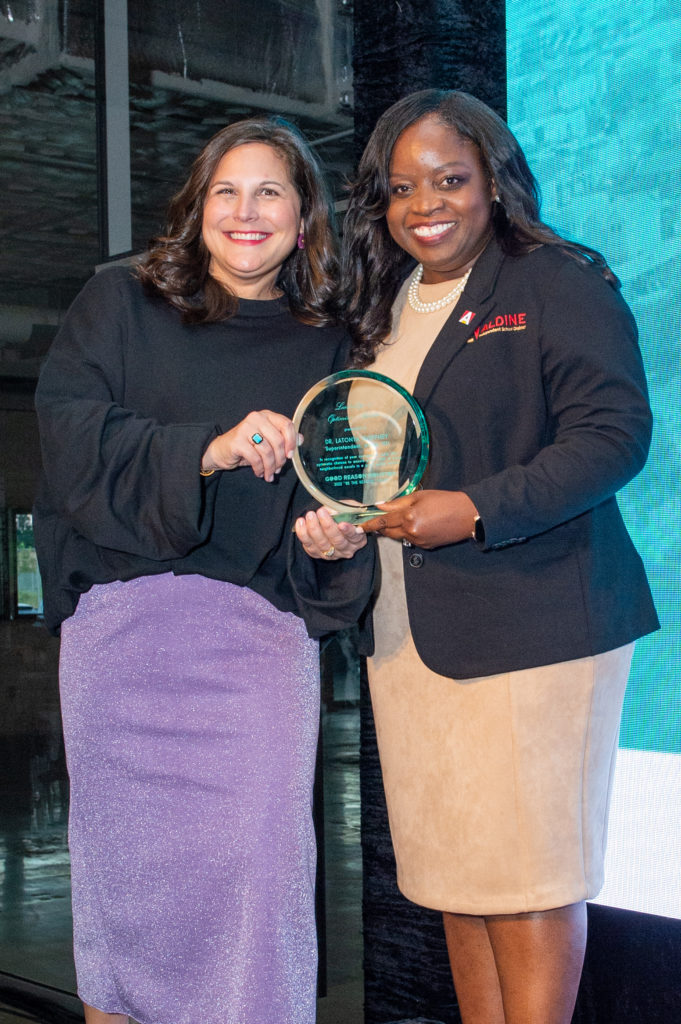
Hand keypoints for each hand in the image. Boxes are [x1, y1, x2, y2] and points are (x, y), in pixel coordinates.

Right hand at [201, 411, 298, 481]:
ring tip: (269, 474)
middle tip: (278, 469)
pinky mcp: (238, 441)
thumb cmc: (247, 445)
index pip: (287, 425)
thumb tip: (301, 439)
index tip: (290, 455)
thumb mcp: (267, 441)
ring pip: (268, 451)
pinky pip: (256, 458)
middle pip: (278, 440)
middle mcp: (257, 418)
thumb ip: (283, 438)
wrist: (222, 450)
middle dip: (280, 459)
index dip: (292, 442)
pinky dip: (260, 469)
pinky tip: (259, 472)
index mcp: (267, 416)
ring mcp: (246, 428)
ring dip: (270, 467)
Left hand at [295, 507, 367, 560]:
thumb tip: (331, 512)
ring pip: (322, 545)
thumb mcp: (349, 509)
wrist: (335, 524)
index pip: (354, 536)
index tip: (342, 523)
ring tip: (310, 516)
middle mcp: (347, 550)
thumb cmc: (346, 516)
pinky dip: (303, 535)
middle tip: (321, 511)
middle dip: (327, 526)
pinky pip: (309, 547)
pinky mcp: (319, 555)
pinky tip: (301, 523)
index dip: (348, 531)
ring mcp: (333, 554)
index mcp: (358, 539)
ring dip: (314, 529)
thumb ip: (343, 509)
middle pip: (337, 541)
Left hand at [361, 490, 477, 548]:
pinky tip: (418, 524)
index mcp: (409, 517)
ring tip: (404, 518)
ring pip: (399, 536)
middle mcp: (412, 532)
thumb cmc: (445, 501)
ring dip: (396, 529)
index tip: (360, 526)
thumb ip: (398, 503)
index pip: (383, 522)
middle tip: (376, 520)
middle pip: (388, 532)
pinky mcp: (426, 547)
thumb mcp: (420, 496)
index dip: (370, 524)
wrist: (467, 515)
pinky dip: (409, 533)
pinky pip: (411, 540)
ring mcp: (419, 541)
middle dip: (381, 527)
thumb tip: (381, 506)